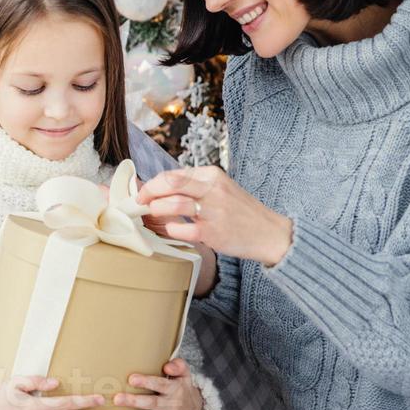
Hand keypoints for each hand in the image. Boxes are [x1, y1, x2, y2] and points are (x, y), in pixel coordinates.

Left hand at [112, 358, 203, 409]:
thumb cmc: (181, 388)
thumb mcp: (185, 374)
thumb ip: (179, 366)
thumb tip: (167, 366)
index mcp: (174, 389)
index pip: (160, 385)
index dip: (146, 382)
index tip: (131, 379)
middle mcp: (171, 405)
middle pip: (151, 403)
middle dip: (134, 401)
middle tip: (117, 399)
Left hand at [136, 166, 293, 266]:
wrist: (270, 233)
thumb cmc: (241, 213)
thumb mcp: (221, 190)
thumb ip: (195, 188)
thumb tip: (160, 190)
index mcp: (212, 175)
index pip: (173, 175)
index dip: (153, 184)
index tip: (143, 193)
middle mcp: (212, 189)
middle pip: (169, 183)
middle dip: (148, 193)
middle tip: (139, 203)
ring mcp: (213, 210)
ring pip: (172, 204)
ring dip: (155, 211)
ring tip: (150, 217)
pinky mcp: (212, 232)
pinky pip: (180, 229)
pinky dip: (169, 229)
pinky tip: (169, 230)